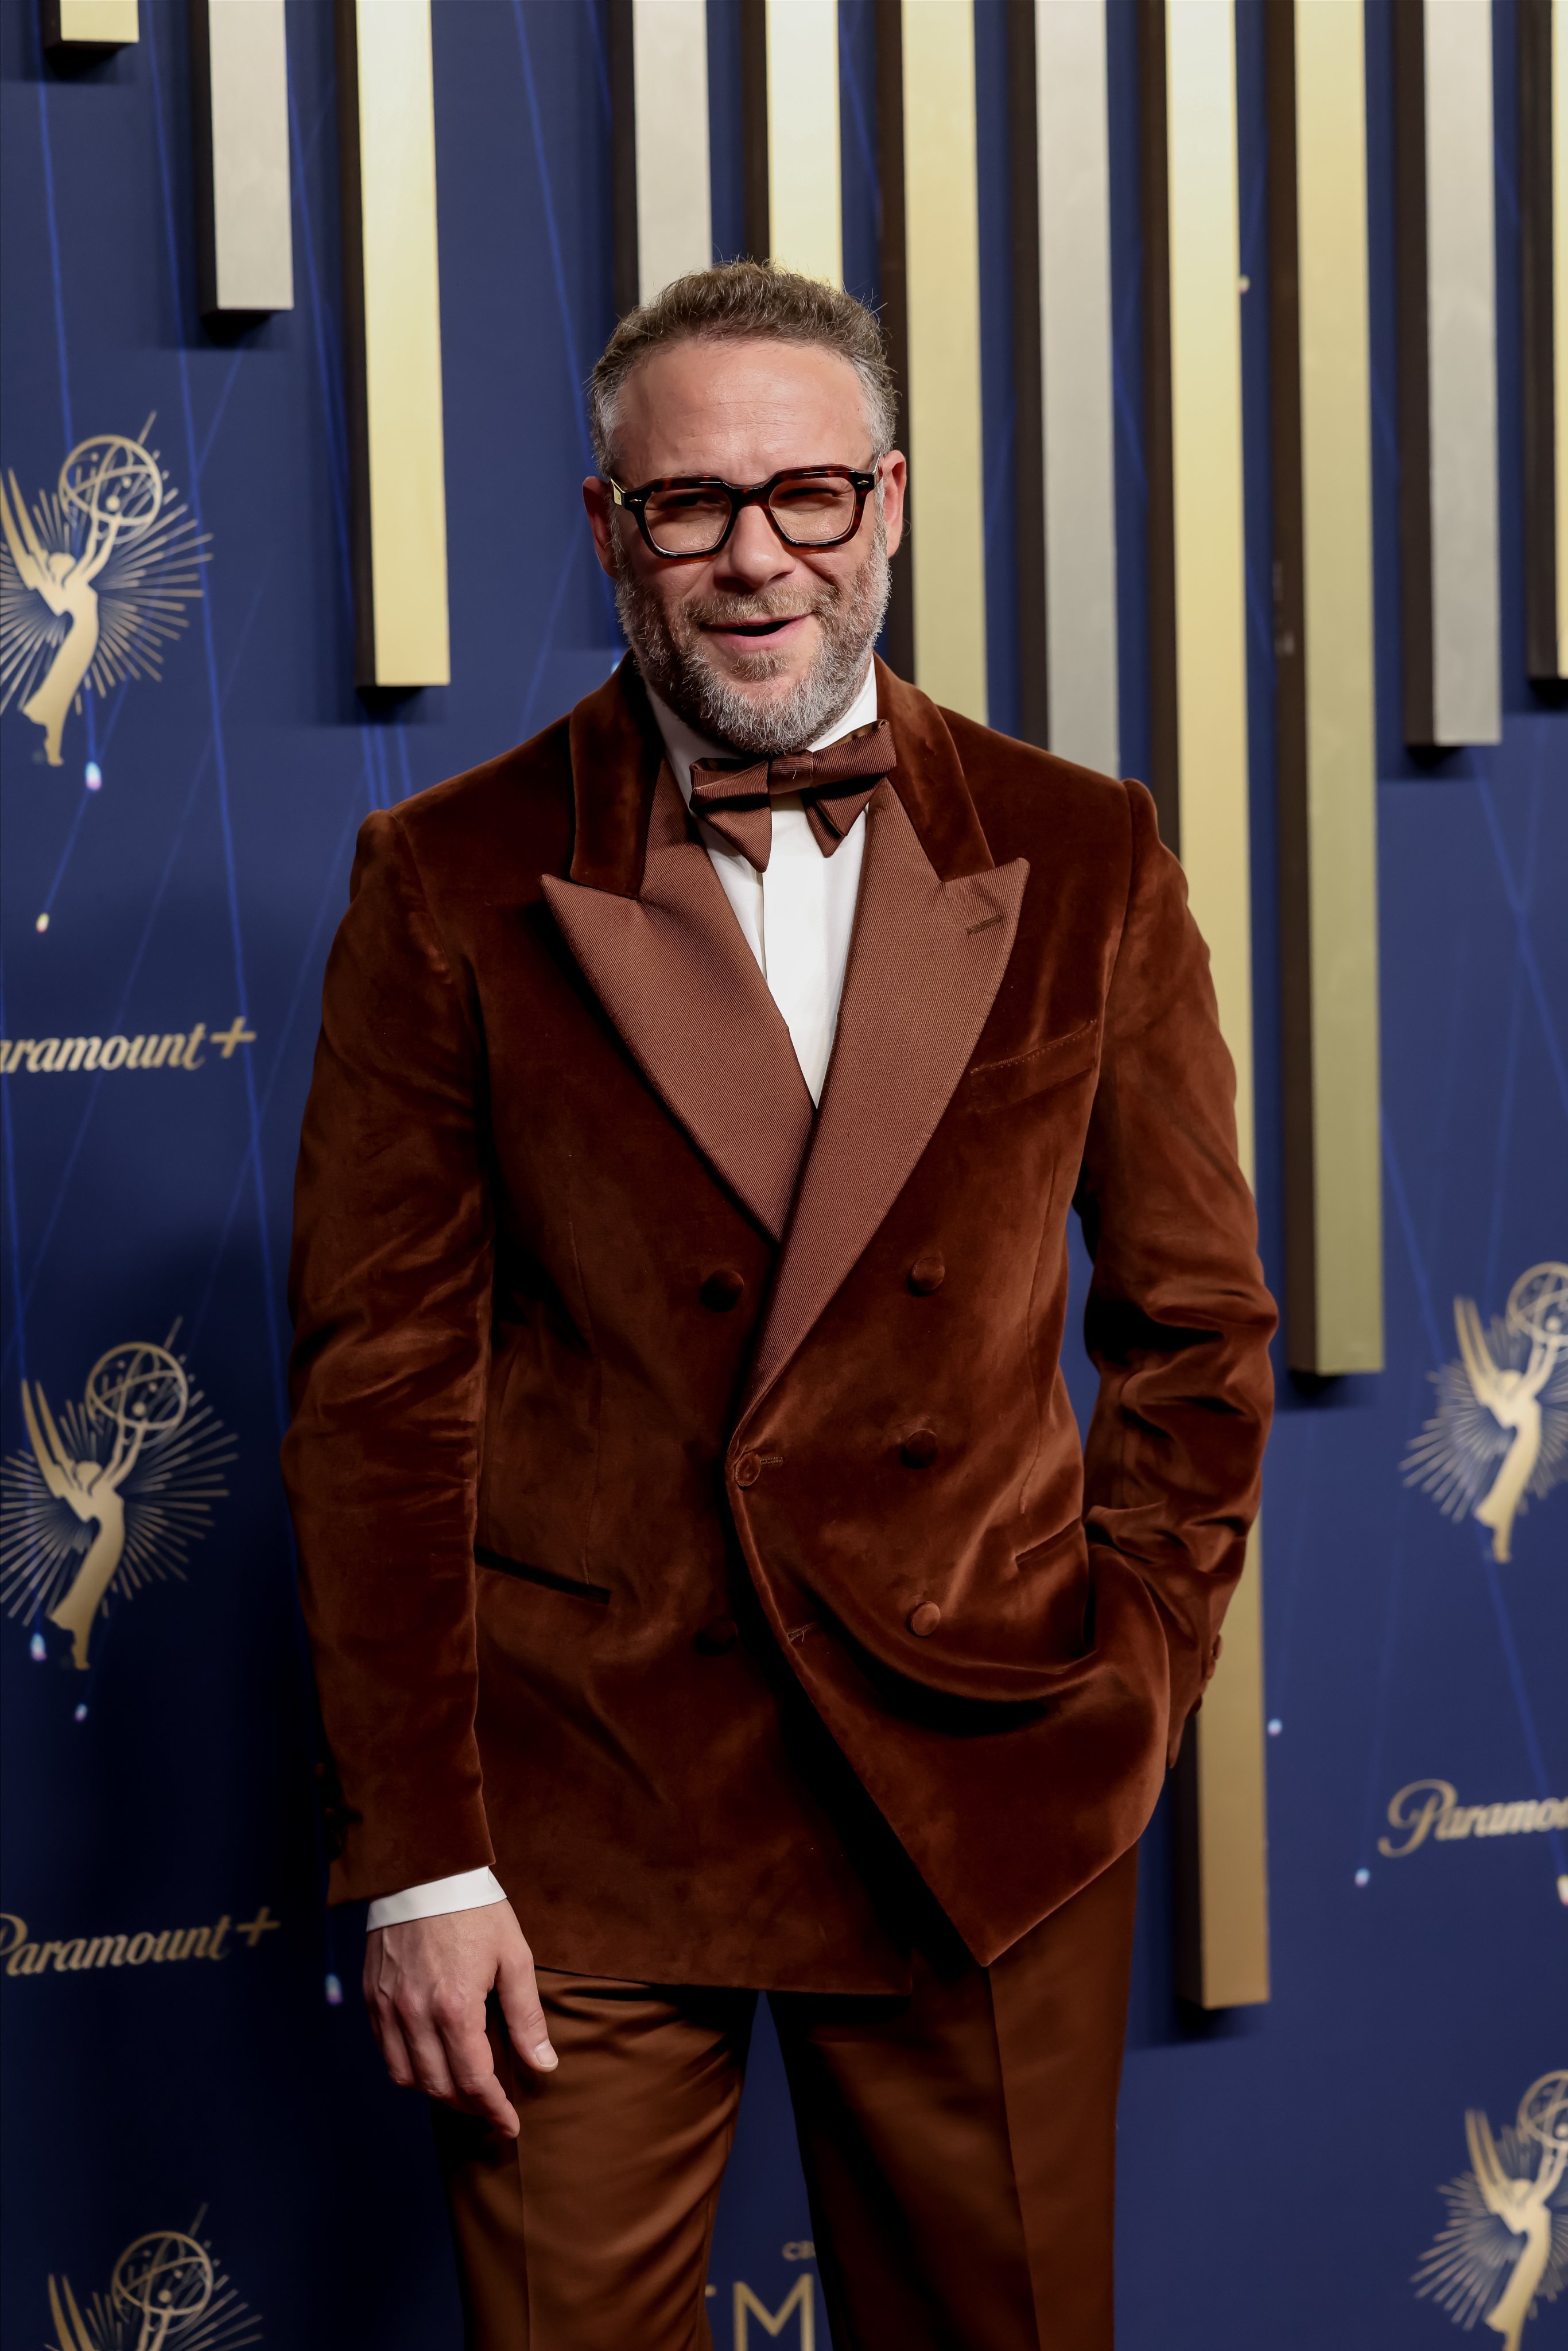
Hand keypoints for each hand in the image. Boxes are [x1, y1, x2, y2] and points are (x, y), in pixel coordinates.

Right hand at [363, 1900, 555, 2135]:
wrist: (425, 1869)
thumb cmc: (476, 1910)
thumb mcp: (514, 1956)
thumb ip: (526, 2016)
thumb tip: (543, 2065)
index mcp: (455, 2007)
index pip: (475, 2081)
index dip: (494, 2110)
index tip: (510, 2125)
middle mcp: (415, 2014)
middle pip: (440, 2087)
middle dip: (469, 2106)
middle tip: (491, 2107)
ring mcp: (388, 2006)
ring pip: (407, 2077)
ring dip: (436, 2092)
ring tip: (462, 2089)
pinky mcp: (372, 1996)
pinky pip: (386, 2051)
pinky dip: (408, 2068)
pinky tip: (430, 2061)